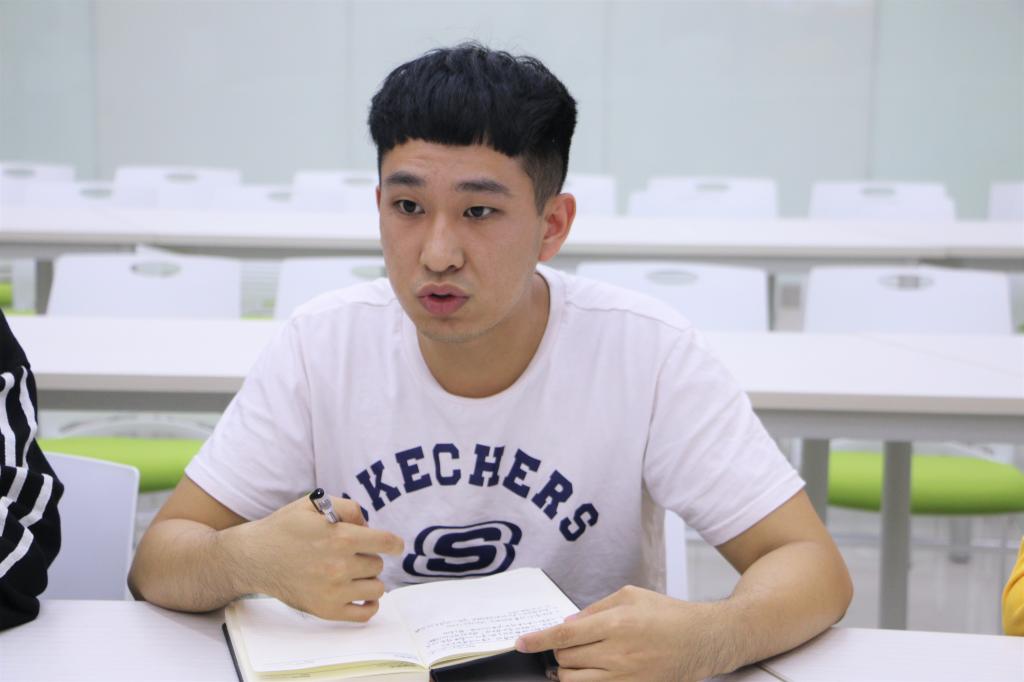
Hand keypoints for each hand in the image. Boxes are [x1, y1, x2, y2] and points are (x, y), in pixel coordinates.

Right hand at [233, 495, 403, 621]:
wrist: (254, 557)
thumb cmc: (284, 528)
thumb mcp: (314, 504)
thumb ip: (347, 507)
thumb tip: (368, 526)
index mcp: (341, 537)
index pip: (386, 543)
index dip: (394, 543)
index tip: (394, 546)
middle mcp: (340, 566)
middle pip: (378, 565)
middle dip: (369, 557)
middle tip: (350, 555)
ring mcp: (333, 591)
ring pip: (376, 588)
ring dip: (369, 580)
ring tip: (354, 573)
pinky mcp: (325, 610)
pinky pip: (363, 614)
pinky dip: (369, 605)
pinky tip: (363, 596)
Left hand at [516, 585, 731, 681]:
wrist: (702, 640)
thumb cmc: (667, 614)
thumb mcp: (630, 596)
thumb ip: (595, 608)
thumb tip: (568, 625)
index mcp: (616, 624)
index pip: (565, 636)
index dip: (538, 640)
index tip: (520, 643)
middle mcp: (618, 653)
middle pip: (566, 659)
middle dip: (559, 652)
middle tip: (570, 644)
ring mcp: (625, 677)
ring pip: (574, 680)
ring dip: (568, 669)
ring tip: (579, 658)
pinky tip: (591, 671)